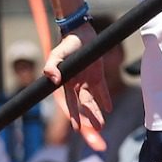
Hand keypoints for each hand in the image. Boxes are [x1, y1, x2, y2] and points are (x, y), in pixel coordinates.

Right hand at [44, 25, 110, 140]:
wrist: (79, 30)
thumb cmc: (67, 43)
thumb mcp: (57, 54)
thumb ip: (52, 66)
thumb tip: (53, 79)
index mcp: (66, 82)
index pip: (70, 103)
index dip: (74, 116)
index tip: (77, 128)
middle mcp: (76, 83)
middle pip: (83, 105)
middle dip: (89, 118)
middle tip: (97, 130)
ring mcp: (86, 79)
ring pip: (92, 100)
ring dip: (97, 112)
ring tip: (102, 125)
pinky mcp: (97, 74)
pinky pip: (101, 89)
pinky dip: (105, 99)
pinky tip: (109, 108)